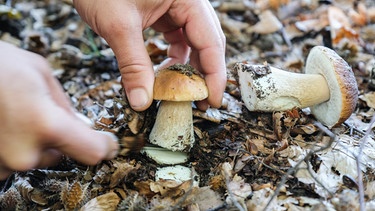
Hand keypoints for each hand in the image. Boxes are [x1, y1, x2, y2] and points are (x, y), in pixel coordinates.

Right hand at [0, 41, 118, 179]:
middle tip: (43, 114)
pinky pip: (14, 160)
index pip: (92, 151)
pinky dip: (15, 146)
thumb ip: (65, 106)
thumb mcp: (42, 74)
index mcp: (47, 126)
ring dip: (35, 142)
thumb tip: (78, 124)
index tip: (108, 144)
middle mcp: (25, 153)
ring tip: (18, 115)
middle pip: (62, 154)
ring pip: (37, 157)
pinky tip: (7, 124)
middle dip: (60, 138)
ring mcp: (3, 163)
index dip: (104, 146)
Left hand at [73, 0, 226, 110]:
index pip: (211, 41)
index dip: (214, 74)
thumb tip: (142, 101)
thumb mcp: (119, 26)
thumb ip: (133, 65)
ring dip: (186, 68)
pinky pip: (176, 39)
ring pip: (191, 43)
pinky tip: (164, 74)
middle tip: (200, 102)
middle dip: (204, 74)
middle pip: (206, 43)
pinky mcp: (163, 13)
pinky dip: (172, 59)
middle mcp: (186, 2)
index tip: (213, 100)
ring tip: (180, 92)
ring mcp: (175, 7)